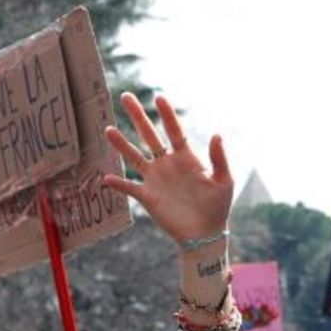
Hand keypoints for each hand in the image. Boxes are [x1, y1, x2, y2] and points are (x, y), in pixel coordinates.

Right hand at [103, 93, 233, 243]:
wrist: (205, 234)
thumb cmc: (217, 207)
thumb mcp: (224, 181)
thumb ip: (219, 159)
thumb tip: (217, 134)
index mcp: (186, 158)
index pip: (174, 130)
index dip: (167, 114)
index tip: (159, 97)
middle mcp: (167, 164)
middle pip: (149, 135)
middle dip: (138, 116)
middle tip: (126, 96)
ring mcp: (155, 179)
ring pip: (134, 157)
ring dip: (121, 144)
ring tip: (108, 129)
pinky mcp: (148, 197)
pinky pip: (129, 188)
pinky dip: (118, 184)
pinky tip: (106, 178)